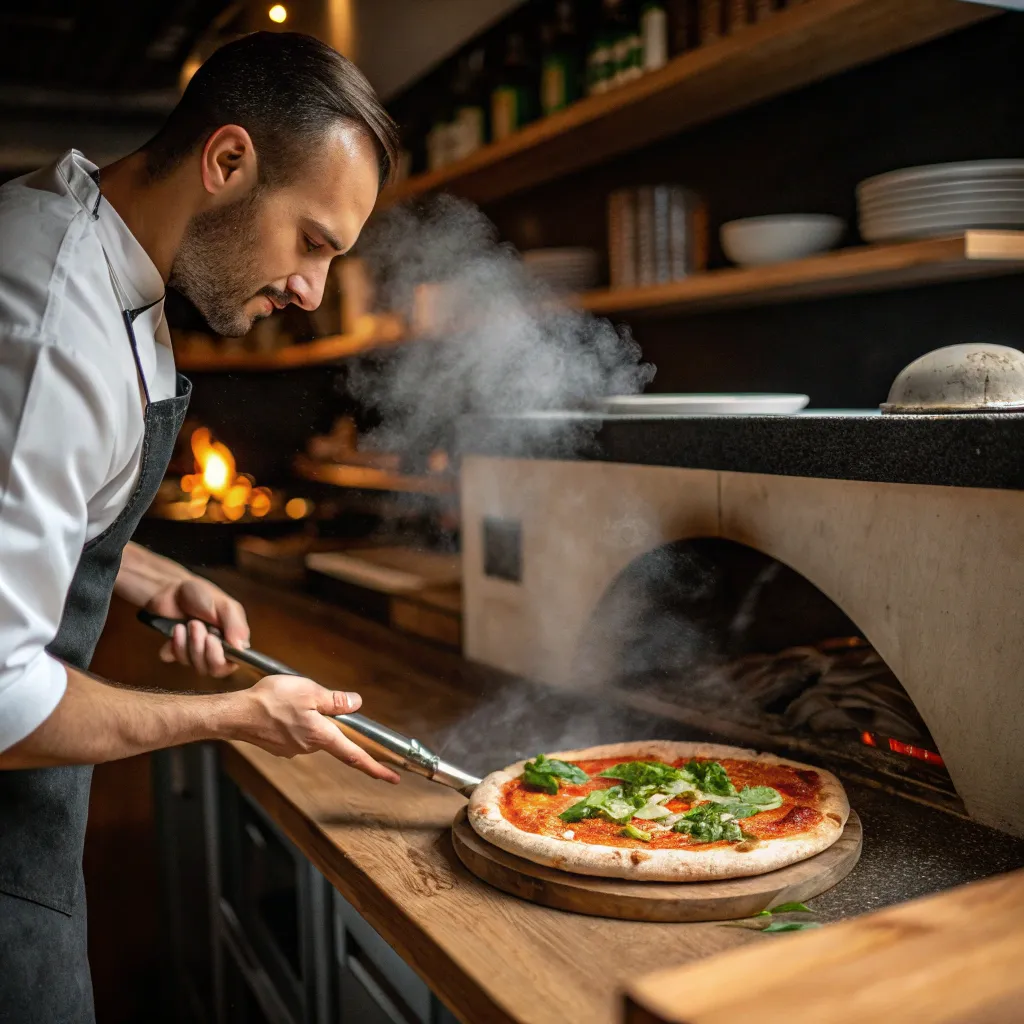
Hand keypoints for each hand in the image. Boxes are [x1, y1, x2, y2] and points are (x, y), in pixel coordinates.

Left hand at [146, 575, 249, 677]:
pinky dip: (172, 645)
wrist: (171, 588)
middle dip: (200, 648)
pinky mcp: (176, 651)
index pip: (232, 663)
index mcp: (232, 640)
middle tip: (195, 625)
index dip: (221, 658)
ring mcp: (195, 652)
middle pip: (211, 668)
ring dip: (186, 643)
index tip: (211, 640)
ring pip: (192, 664)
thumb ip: (236, 626)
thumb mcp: (225, 605)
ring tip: (185, 623)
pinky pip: (173, 659)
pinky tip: (175, 630)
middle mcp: (216, 649)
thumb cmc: (201, 593)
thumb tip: (242, 648)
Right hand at [230, 677, 400, 782]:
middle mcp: (310, 747)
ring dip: (309, 720)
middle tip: (313, 702)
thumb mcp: (309, 691)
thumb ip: (335, 701)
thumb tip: (356, 704)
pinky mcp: (281, 747)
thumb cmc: (270, 701)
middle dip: (329, 723)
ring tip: (291, 700)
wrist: (235, 715)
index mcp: (322, 735)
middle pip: (333, 739)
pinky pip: (297, 734)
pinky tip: (282, 710)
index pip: (355, 755)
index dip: (376, 767)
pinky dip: (295, 722)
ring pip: (313, 734)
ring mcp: (294, 749)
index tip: (393, 778)